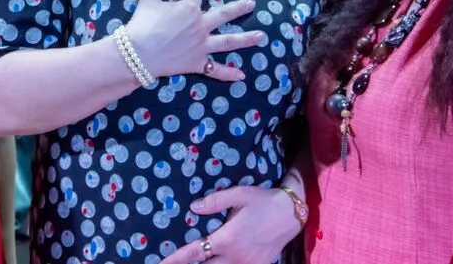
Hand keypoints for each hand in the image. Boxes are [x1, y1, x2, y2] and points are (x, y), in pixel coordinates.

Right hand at [126, 0, 262, 81]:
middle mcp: (200, 25)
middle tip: (252, 3)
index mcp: (189, 8)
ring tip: (262, 36)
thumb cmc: (143, 24)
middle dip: (238, 8)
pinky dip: (228, 73)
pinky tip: (241, 76)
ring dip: (246, 39)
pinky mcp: (197, 63)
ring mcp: (202, 45)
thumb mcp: (147, 1)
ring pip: (228, 41)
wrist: (140, 52)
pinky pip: (215, 69)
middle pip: (223, 14)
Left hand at [160, 186, 302, 263]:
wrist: (291, 214)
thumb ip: (215, 202)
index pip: (196, 252)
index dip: (177, 260)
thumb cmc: (263, 201)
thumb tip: (193, 207)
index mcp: (228, 238)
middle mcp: (235, 256)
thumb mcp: (239, 195)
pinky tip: (218, 262)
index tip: (162, 263)